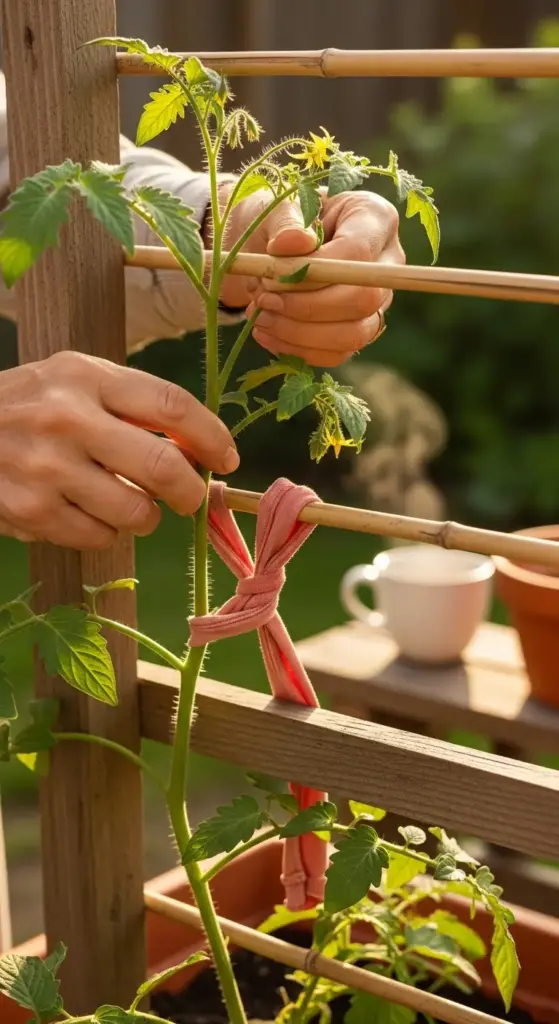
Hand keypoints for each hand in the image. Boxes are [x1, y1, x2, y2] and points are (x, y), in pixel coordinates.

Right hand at [0, 352, 238, 549]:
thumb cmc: (31, 404)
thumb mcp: (76, 380)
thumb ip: (133, 404)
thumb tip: (200, 448)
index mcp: (85, 377)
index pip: (171, 407)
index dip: (211, 438)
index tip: (226, 458)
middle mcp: (67, 419)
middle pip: (162, 469)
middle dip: (190, 492)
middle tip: (191, 497)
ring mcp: (46, 469)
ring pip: (136, 514)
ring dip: (146, 517)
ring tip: (130, 504)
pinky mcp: (31, 512)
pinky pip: (99, 538)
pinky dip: (107, 532)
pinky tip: (89, 512)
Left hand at [220, 186, 404, 366]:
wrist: (273, 245)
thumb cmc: (280, 220)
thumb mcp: (277, 207)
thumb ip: (285, 221)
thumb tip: (292, 243)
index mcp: (375, 218)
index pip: (357, 253)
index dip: (312, 273)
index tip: (270, 278)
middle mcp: (388, 264)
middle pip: (363, 299)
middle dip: (307, 308)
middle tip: (264, 301)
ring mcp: (378, 302)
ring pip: (354, 334)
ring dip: (300, 334)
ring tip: (260, 318)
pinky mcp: (360, 330)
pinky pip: (338, 353)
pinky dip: (298, 350)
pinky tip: (267, 334)